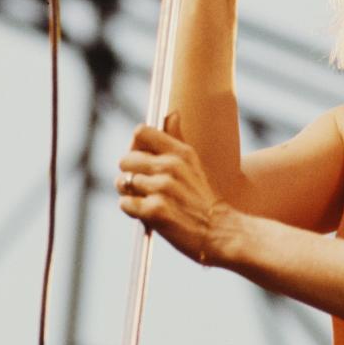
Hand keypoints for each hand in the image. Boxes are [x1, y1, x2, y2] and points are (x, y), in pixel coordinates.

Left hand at [116, 113, 225, 263]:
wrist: (220, 232)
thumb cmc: (203, 198)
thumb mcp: (194, 163)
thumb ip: (176, 139)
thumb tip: (172, 113)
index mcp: (180, 152)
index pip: (141, 132)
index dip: (134, 145)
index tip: (140, 158)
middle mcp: (170, 167)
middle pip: (126, 159)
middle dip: (129, 173)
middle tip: (141, 185)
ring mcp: (162, 189)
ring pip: (123, 183)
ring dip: (129, 193)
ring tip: (146, 200)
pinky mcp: (155, 211)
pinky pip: (125, 203)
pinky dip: (131, 209)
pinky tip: (146, 213)